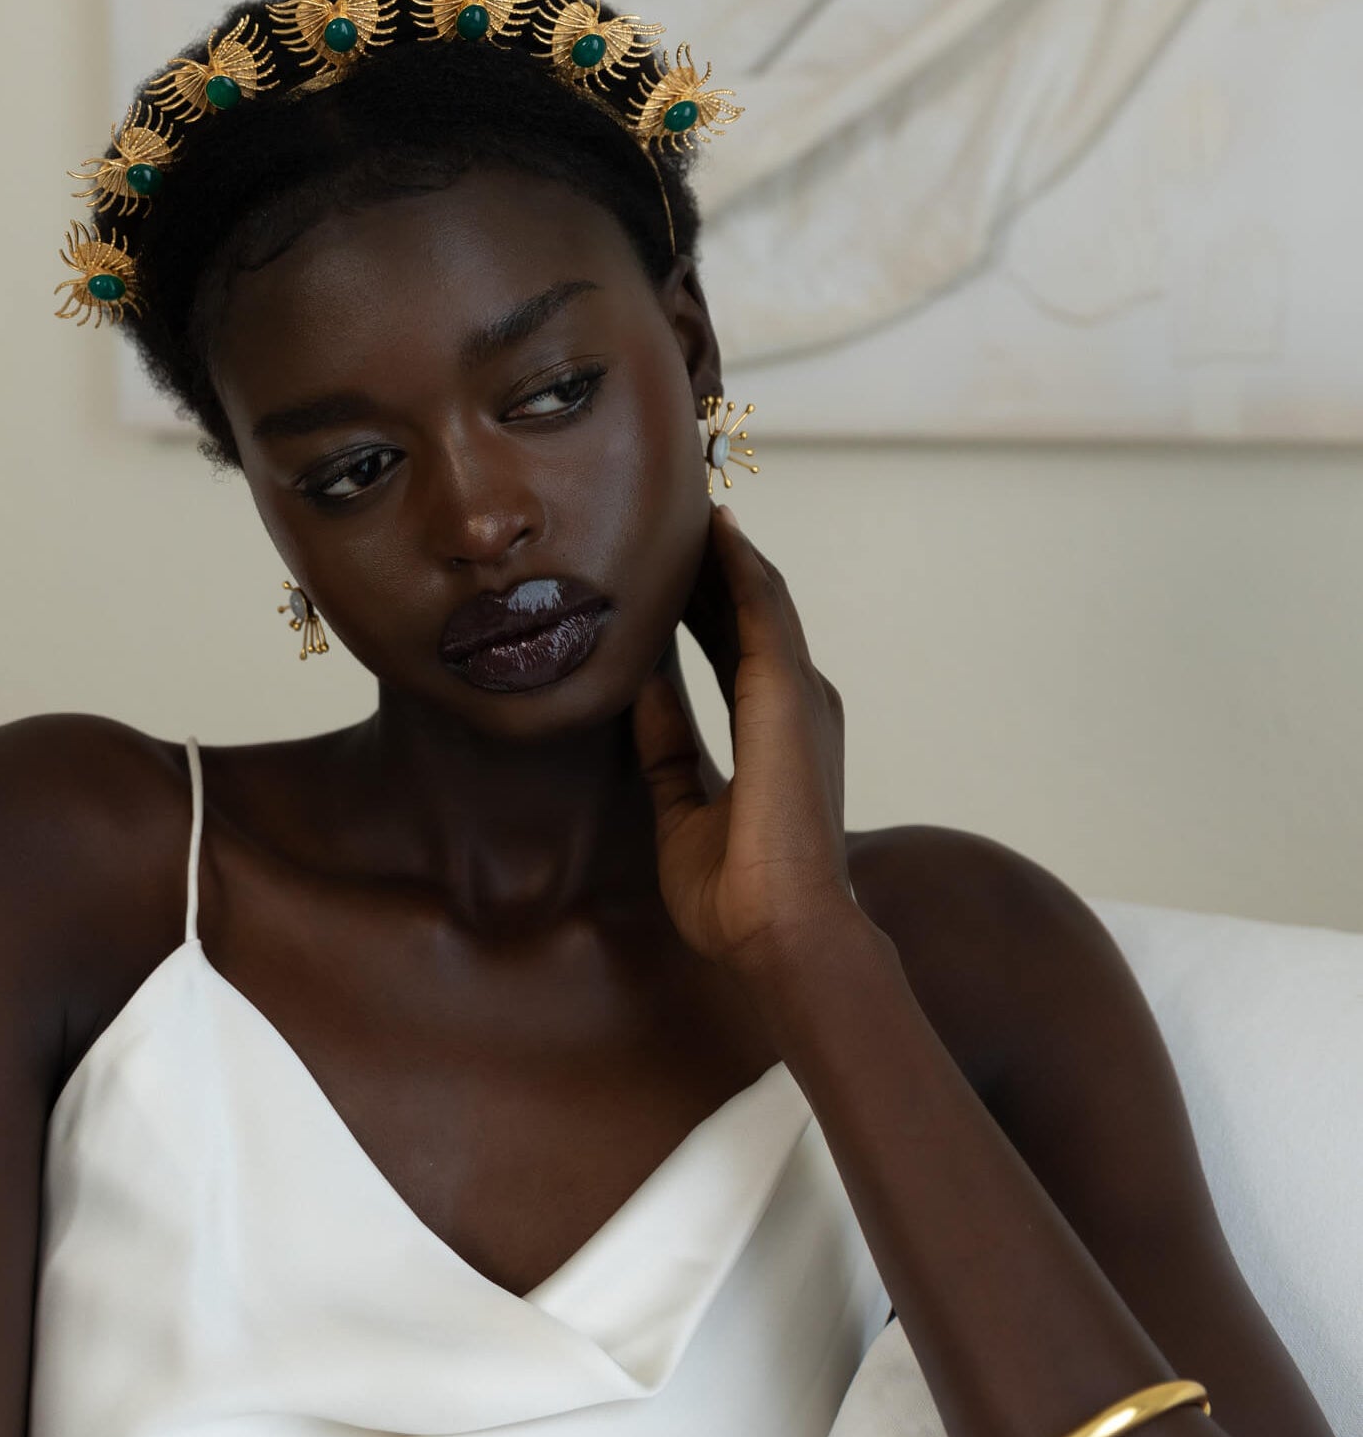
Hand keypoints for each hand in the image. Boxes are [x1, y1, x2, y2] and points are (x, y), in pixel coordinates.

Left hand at [632, 505, 857, 967]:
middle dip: (712, 567)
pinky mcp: (787, 691)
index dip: (702, 607)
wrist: (779, 931)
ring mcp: (797, 694)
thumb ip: (666, 746)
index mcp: (774, 736)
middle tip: (677, 518)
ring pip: (757, 599)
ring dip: (725, 553)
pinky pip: (761, 609)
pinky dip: (740, 565)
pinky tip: (717, 529)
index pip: (731, 651)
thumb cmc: (736, 894)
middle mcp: (795, 706)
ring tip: (693, 505)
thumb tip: (639, 685)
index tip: (670, 570)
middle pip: (746, 614)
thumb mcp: (680, 809)